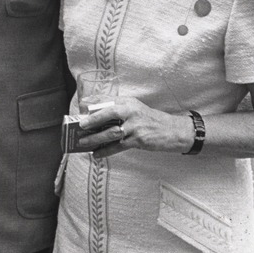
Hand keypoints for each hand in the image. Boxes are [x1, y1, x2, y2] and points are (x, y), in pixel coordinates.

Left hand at [77, 96, 193, 158]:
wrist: (172, 131)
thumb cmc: (149, 119)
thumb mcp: (135, 108)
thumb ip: (117, 109)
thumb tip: (93, 113)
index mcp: (129, 102)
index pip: (108, 98)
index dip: (94, 100)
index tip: (81, 104)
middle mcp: (132, 111)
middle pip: (109, 113)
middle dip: (93, 119)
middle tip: (81, 125)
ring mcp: (135, 126)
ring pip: (111, 132)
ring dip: (95, 138)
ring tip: (83, 143)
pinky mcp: (138, 140)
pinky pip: (118, 146)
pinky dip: (105, 151)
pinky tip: (96, 154)